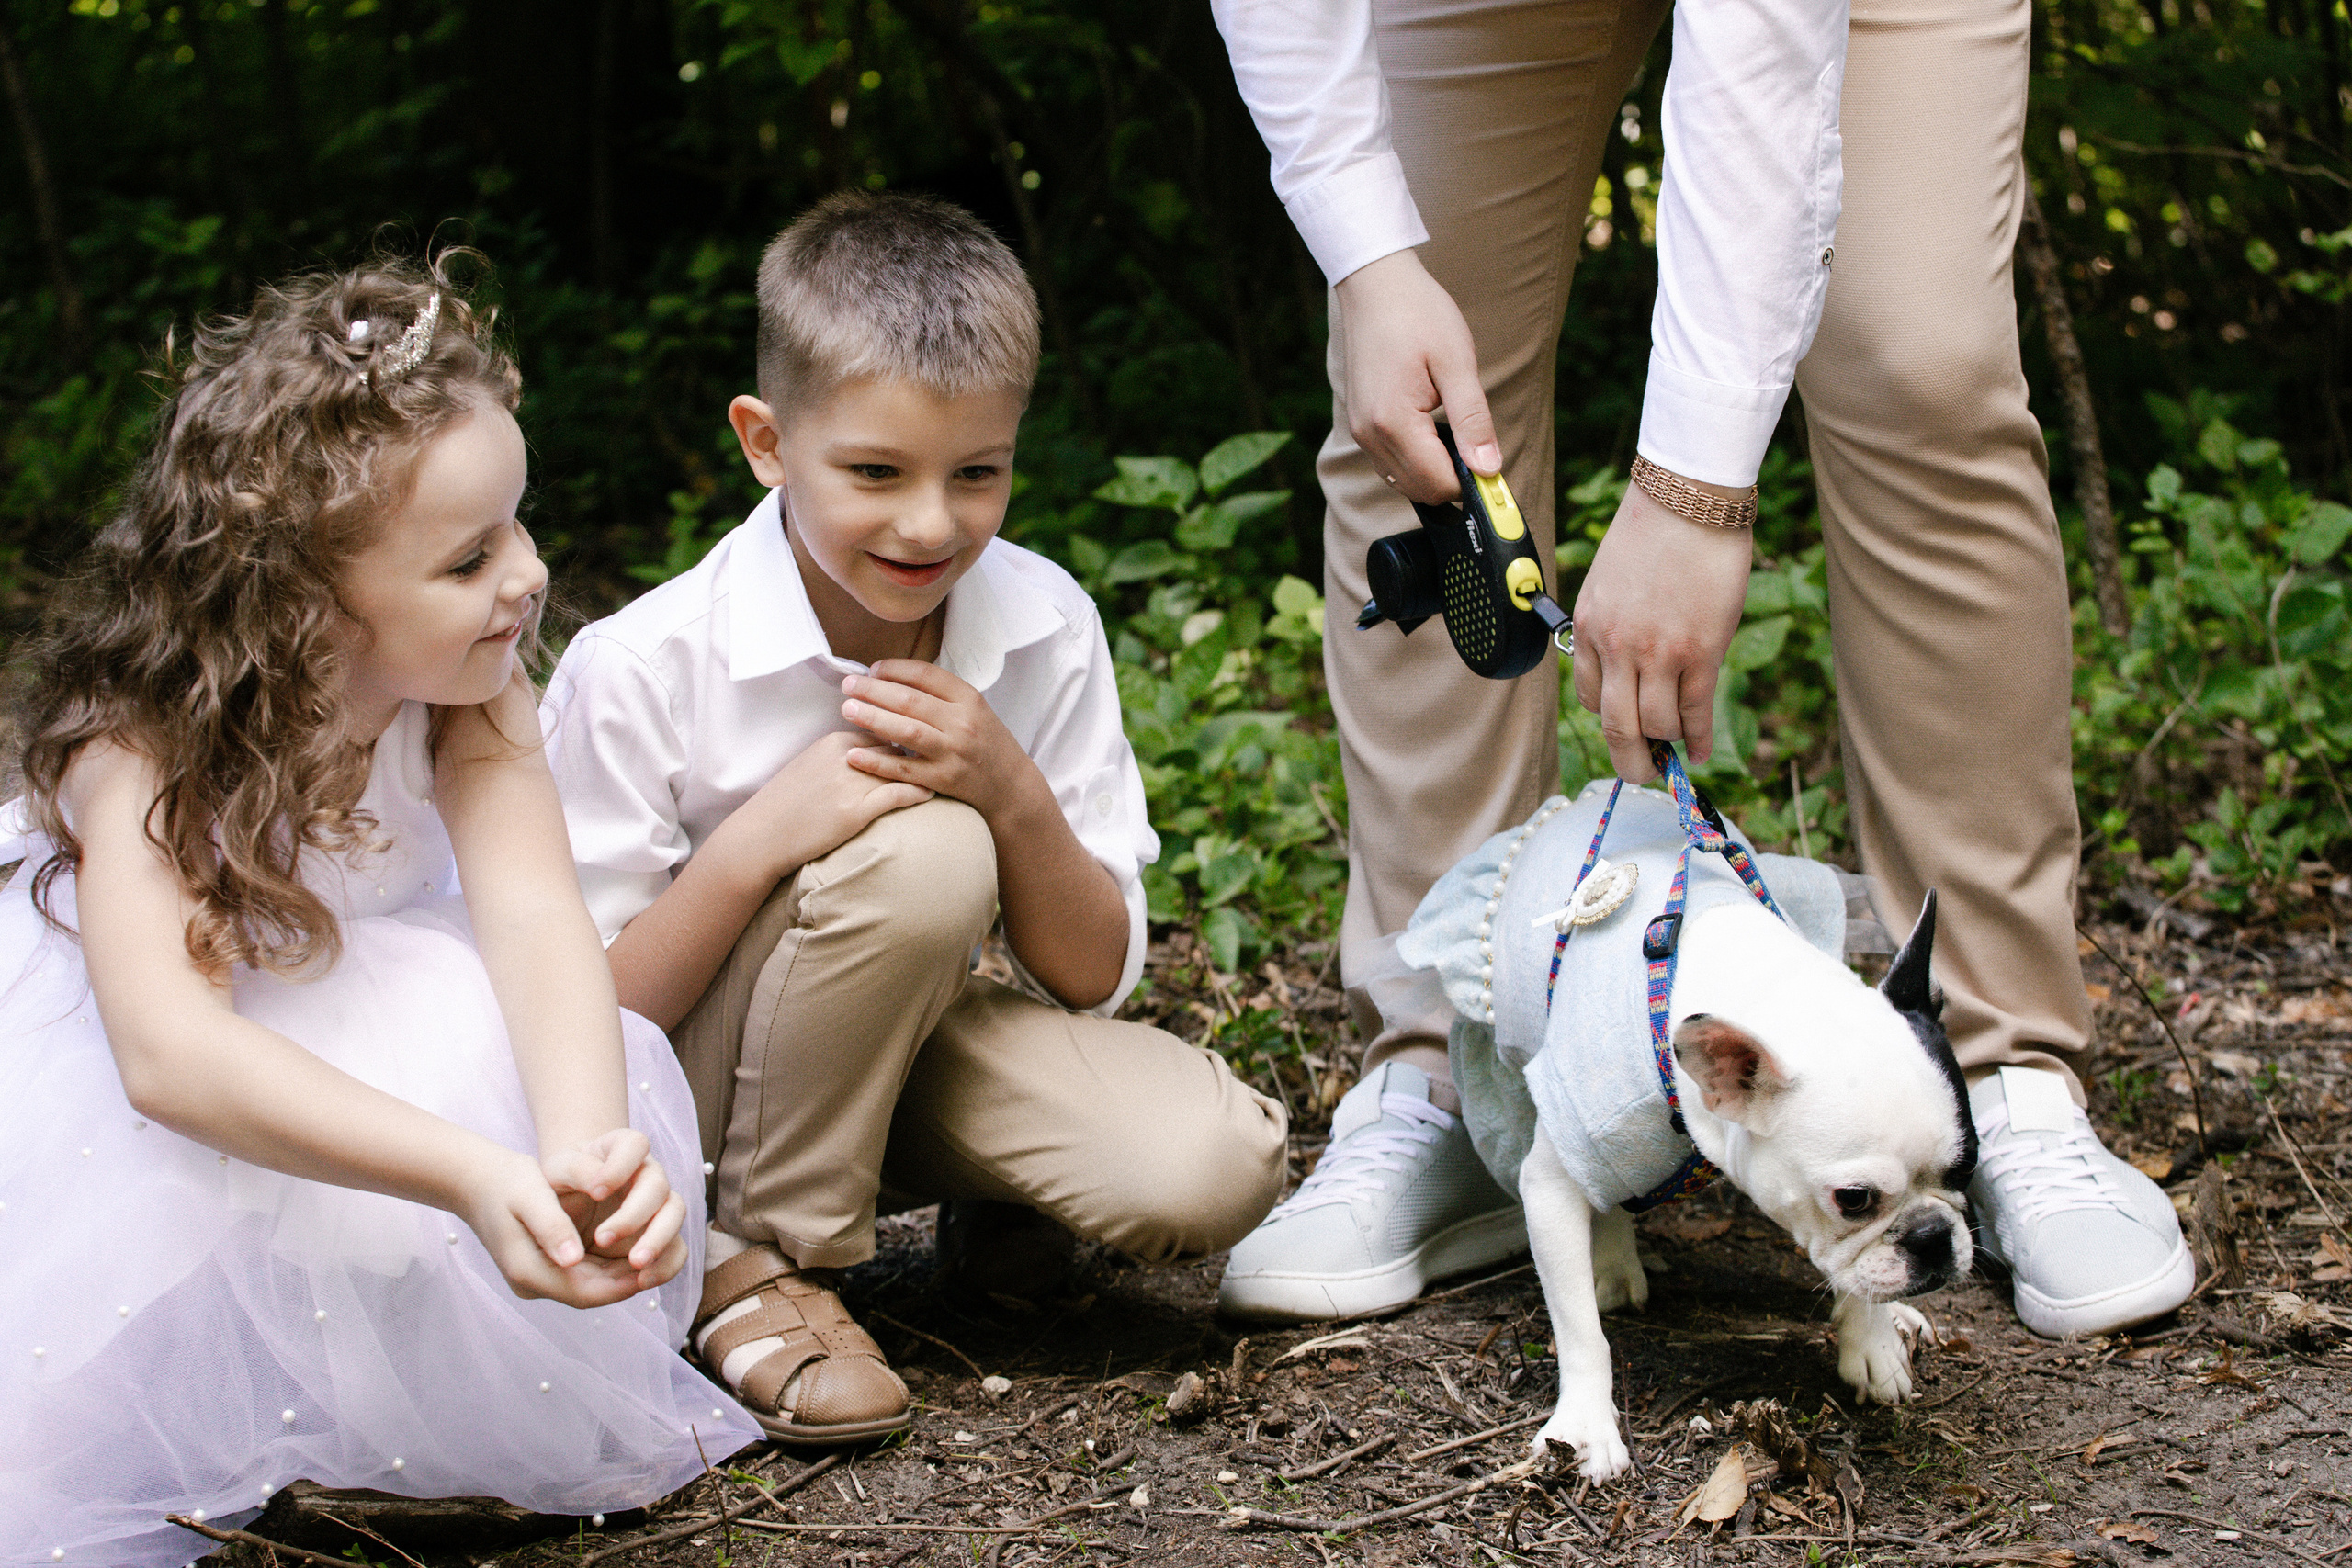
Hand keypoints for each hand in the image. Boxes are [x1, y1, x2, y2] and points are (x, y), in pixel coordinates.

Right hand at [458, 1147, 665, 1307]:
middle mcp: (533, 1282)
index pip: (582, 1292)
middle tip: (660, 1267)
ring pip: (590, 1287)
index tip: (650, 1271)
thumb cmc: (505, 1183)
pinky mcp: (548, 1266)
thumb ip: (552, 1227)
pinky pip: (585, 1275)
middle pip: (589, 1294)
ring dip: (621, 1278)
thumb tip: (572, 1259)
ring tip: (652, 1261)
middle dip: (626, 1283)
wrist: (478, 1182)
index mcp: (525, 1272)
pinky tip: (631, 1253)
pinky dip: (609, 1268)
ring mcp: (540, 1276)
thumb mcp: (528, 1196)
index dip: (620, 1286)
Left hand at [544, 1128, 688, 1291]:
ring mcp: (658, 1206)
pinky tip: (641, 1280)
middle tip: (603, 1238)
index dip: (621, 1166)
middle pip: (659, 1185)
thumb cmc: (559, 1185)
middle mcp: (647, 1175)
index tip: (595, 1192)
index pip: (636, 1144)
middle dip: (634, 1214)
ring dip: (658, 1240)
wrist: (563, 1212)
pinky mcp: (660, 1237)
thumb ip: (574, 1173)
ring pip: (675, 1215)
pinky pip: (677, 1249)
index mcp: (621, 1149)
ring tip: (634, 1264)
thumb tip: (597, 1191)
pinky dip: (666, 1265)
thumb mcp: (555, 1173)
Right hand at [725, 727, 933, 880]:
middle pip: (896, 745)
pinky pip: (898, 795)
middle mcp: (845, 756)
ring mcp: (851, 783)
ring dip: (924, 770)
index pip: (881, 728)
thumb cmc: (785, 803)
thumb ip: (841, 753)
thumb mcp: (811, 765)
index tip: (919, 739)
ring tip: (945, 771)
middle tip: (942, 752)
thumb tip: (869, 749)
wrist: (761, 834)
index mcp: (834, 741)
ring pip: (901, 768)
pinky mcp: (856, 811)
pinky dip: (918, 793)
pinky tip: (931, 794)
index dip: (901, 735)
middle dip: (917, 750)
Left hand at [838, 661, 1033, 821]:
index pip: (926, 675)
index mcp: (970, 699)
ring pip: (906, 731)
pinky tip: (854, 754)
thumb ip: (941, 695)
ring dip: (872, 718)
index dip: (895, 669)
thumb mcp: (974, 710)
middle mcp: (962, 723)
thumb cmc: (986, 743)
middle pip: (911, 701)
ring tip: (847, 709)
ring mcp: (952, 753)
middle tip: (848, 685)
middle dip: (874, 690)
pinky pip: (904, 769)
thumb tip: (894, 678)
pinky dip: (877, 762)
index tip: (872, 669)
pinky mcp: (943, 780)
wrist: (1010, 786)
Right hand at [1333, 250, 1501, 502]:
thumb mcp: (1457, 363)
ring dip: (1435, 472)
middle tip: (1479, 446)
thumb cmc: (1419, 315)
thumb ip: (1473, 420)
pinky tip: (1433, 431)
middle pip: (1421, 490)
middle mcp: (1370, 435)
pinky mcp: (1360, 426)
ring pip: (1404, 483)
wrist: (1377, 286)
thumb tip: (1489, 469)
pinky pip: (1391, 465)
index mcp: (1394, 421)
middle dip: (1454, 479)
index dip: (1473, 482)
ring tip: (1454, 431)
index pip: (1439, 483)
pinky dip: (1416, 461)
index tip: (1495, 466)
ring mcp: (1361, 432)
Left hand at [1570, 480, 1753, 781]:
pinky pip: (1694, 712)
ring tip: (1678, 750)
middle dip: (1629, 760)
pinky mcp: (1700, 652)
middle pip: (1615, 727)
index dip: (1607, 718)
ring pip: (1656, 725)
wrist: (1688, 499)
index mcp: (1589, 627)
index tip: (1623, 725)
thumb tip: (1630, 663)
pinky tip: (1701, 751)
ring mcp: (1657, 653)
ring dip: (1667, 745)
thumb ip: (1614, 623)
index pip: (1586, 696)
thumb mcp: (1610, 580)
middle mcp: (1616, 646)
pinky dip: (1697, 739)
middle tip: (1642, 772)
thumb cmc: (1653, 532)